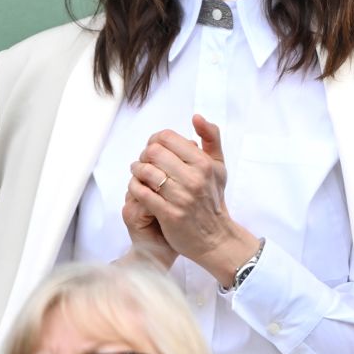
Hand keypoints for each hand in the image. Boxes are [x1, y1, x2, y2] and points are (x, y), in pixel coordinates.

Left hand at [128, 114, 258, 285]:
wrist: (215, 237)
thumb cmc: (213, 199)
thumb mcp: (218, 166)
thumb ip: (211, 138)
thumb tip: (197, 117)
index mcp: (204, 163)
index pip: (168, 138)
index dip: (155, 140)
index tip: (155, 148)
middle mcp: (194, 178)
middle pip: (153, 152)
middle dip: (144, 155)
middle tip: (145, 162)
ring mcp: (181, 197)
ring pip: (145, 171)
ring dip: (137, 170)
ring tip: (139, 174)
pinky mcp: (169, 214)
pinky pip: (141, 193)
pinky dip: (135, 187)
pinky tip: (138, 188)